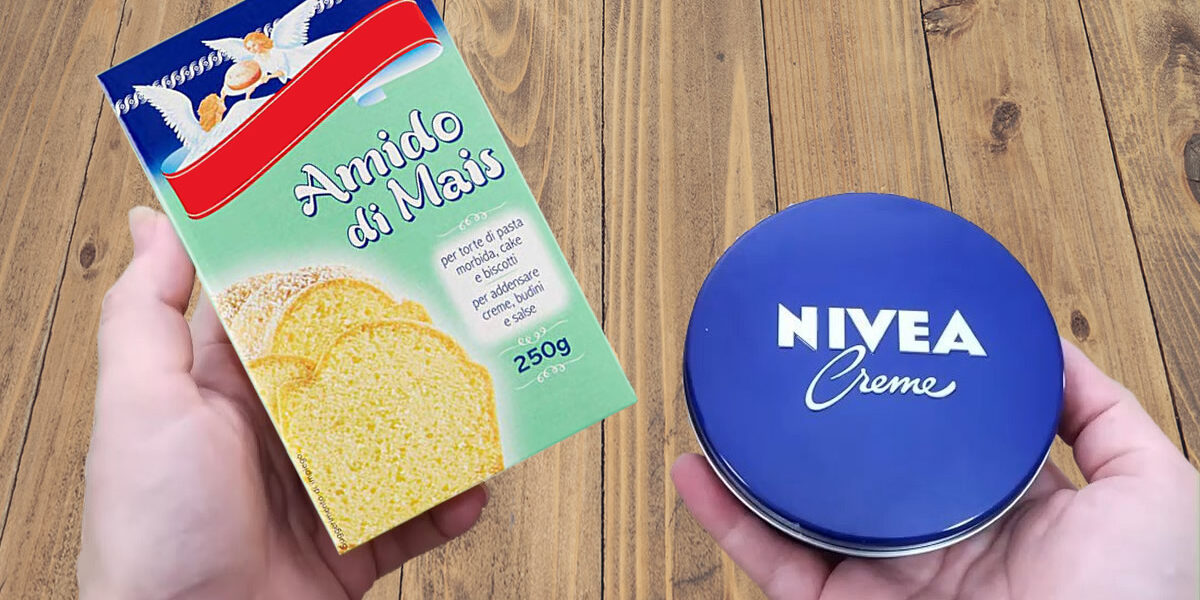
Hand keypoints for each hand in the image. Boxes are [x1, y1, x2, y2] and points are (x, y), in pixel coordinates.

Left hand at [78, 207, 487, 598]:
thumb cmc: (154, 527)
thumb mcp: (139, 404)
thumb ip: (145, 313)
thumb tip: (152, 222)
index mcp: (227, 389)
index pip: (280, 310)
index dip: (322, 268)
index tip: (369, 227)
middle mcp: (276, 433)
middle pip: (355, 369)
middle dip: (402, 338)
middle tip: (452, 302)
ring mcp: (320, 489)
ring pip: (396, 436)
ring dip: (441, 417)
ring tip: (479, 388)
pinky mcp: (353, 543)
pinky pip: (415, 512)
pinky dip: (449, 499)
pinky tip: (472, 481)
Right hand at [673, 340, 1198, 598]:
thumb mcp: (1153, 490)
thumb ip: (1105, 415)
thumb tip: (1052, 347)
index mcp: (1003, 516)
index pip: (940, 444)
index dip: (904, 397)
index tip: (875, 346)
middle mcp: (935, 545)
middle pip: (859, 473)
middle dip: (816, 425)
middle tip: (781, 369)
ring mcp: (885, 580)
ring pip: (800, 513)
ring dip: (751, 463)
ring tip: (719, 407)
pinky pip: (770, 561)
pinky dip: (725, 517)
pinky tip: (696, 467)